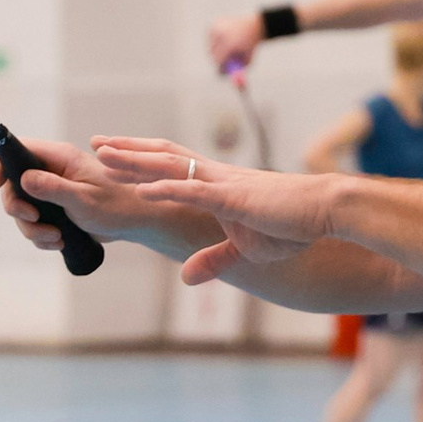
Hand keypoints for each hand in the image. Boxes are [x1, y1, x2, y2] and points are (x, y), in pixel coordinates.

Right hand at [0, 134, 189, 254]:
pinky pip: (36, 222)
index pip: (19, 149)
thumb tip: (24, 179)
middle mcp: (53, 170)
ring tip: (55, 238)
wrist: (137, 220)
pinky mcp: (56, 207)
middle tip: (36, 222)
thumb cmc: (117, 204)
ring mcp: (53, 189)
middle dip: (19, 209)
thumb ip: (53, 188)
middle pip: (14, 185)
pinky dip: (42, 236)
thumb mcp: (83, 198)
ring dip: (33, 229)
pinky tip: (59, 242)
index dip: (2, 165)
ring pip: (24, 208)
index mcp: (59, 158)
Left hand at [94, 137, 342, 284]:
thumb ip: (213, 261)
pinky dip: (168, 190)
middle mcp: (215, 177)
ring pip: (172, 166)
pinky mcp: (236, 199)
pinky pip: (196, 192)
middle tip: (96, 142)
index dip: (142, 159)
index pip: (173, 165)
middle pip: (164, 156)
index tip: (114, 154)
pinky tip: (144, 189)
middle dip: (128, 150)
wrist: (326, 212)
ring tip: (105, 156)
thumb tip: (187, 279)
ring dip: (137, 162)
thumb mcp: (244, 249)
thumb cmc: (293, 225)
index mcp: (217, 185)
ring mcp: (224, 185)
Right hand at [207, 12, 264, 72]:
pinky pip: (210, 39)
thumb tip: (230, 81)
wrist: (253, 25)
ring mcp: (217, 28)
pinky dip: (216, 42)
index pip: (219, 60)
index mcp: (230, 43)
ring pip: (210, 47)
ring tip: (229, 46)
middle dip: (218, 60)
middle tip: (225, 61)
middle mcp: (221, 34)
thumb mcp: (247, 60)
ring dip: (217, 50)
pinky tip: (226, 38)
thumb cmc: (250, 45)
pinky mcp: (214, 25)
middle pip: (212, 54)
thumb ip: (238, 71)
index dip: (220, 68)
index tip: (222, 73)